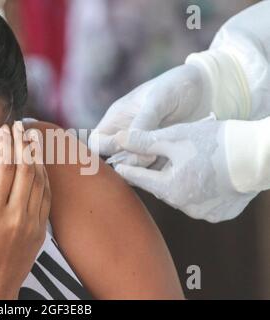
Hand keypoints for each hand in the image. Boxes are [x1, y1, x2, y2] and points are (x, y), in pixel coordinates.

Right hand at [0, 121, 51, 298]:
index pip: (6, 168)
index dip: (8, 144)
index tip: (5, 130)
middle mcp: (17, 215)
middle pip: (27, 169)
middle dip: (24, 143)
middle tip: (20, 127)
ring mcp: (33, 222)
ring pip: (40, 180)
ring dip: (37, 157)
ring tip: (32, 139)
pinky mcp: (41, 230)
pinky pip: (47, 197)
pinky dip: (45, 177)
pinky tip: (40, 166)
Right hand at [89, 64, 209, 166]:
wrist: (207, 89)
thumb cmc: (177, 86)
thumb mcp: (158, 100)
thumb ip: (143, 123)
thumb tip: (128, 145)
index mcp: (117, 118)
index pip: (97, 142)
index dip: (107, 148)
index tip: (128, 146)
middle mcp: (126, 134)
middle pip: (114, 158)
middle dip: (129, 162)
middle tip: (149, 155)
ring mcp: (143, 145)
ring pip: (133, 166)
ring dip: (145, 167)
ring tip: (163, 155)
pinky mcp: (160, 153)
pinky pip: (153, 168)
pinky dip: (160, 169)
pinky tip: (173, 160)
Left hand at [113, 117, 257, 222]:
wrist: (259, 156)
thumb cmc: (215, 142)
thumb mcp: (176, 137)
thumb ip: (145, 140)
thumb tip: (118, 139)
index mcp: (171, 189)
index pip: (140, 179)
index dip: (127, 169)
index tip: (116, 165)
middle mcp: (185, 206)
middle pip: (160, 187)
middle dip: (154, 174)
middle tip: (147, 163)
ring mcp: (204, 213)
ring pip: (179, 194)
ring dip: (176, 181)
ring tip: (180, 166)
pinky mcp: (220, 214)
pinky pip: (200, 202)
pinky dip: (196, 190)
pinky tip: (201, 177)